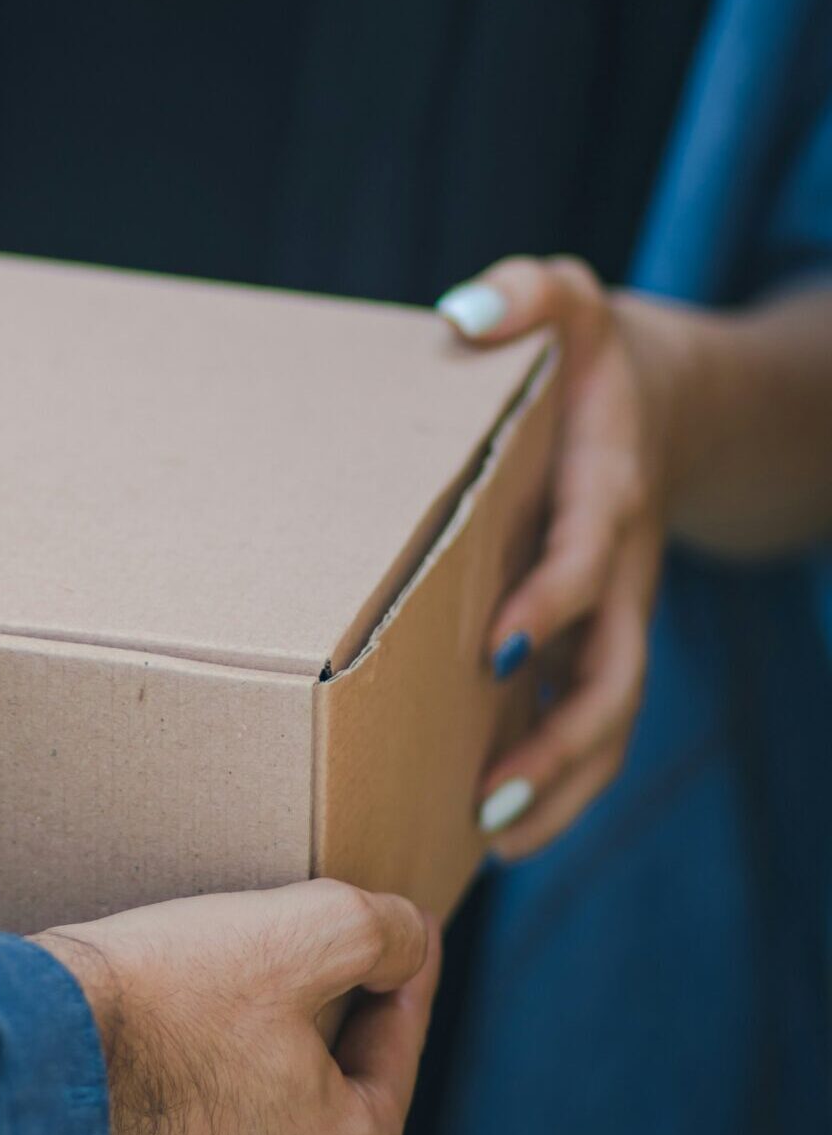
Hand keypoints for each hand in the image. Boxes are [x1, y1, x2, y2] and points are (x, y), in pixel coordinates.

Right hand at [33, 880, 439, 1134]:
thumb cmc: (162, 996)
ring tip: (212, 1002)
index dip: (400, 978)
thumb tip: (409, 939)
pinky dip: (170, 1110)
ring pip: (244, 1131)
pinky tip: (150, 1061)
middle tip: (294, 960)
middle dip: (317, 1028)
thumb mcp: (300, 929)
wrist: (27, 1052)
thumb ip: (380, 931)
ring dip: (240, 1074)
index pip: (396, 1052)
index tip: (397, 935)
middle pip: (321, 1097)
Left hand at [436, 256, 689, 856]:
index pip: (587, 558)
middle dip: (559, 741)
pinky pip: (586, 718)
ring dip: (560, 783)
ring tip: (491, 839)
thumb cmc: (589, 354)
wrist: (670, 398)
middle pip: (611, 674)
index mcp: (608, 490)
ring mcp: (614, 612)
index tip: (498, 645)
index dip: (553, 602)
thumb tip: (464, 314)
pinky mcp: (594, 636)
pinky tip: (492, 823)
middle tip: (491, 798)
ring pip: (606, 717)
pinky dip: (555, 774)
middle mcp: (618, 566)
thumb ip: (525, 295)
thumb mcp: (566, 300)